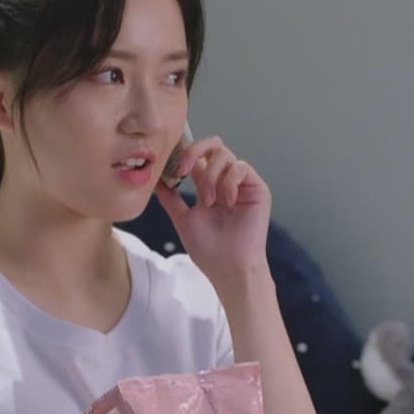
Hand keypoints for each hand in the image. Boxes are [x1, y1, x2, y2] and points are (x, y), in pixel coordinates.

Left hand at [154, 134, 270, 294]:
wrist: (228, 268)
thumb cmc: (209, 250)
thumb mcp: (182, 219)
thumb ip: (170, 198)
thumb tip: (155, 179)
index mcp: (209, 185)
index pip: (198, 156)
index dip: (184, 154)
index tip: (172, 168)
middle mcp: (226, 180)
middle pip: (213, 145)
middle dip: (195, 151)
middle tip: (184, 170)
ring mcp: (242, 184)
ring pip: (224, 155)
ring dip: (211, 177)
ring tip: (209, 202)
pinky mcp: (258, 189)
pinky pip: (242, 167)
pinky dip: (229, 181)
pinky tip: (226, 202)